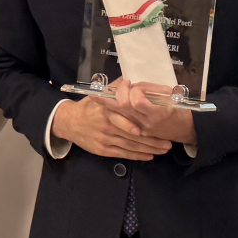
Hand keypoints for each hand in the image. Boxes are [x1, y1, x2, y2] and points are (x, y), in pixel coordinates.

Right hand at [53, 89, 171, 160]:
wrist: (69, 122)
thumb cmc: (89, 107)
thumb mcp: (100, 94)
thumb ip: (116, 88)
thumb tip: (131, 81)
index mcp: (109, 110)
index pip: (129, 116)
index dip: (145, 121)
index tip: (159, 123)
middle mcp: (107, 125)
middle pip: (134, 135)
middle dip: (153, 140)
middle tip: (168, 143)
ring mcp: (105, 139)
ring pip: (131, 145)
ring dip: (149, 149)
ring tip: (163, 149)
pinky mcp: (103, 149)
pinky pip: (123, 154)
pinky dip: (137, 156)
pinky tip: (149, 156)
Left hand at [115, 81, 197, 145]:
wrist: (186, 129)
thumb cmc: (180, 109)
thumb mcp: (171, 95)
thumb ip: (152, 90)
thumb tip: (134, 85)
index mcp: (158, 113)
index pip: (137, 101)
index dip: (134, 90)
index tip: (136, 85)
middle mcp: (147, 122)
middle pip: (123, 107)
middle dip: (120, 91)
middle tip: (124, 84)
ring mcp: (141, 129)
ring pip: (119, 114)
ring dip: (113, 101)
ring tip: (115, 93)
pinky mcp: (138, 133)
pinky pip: (123, 120)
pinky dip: (118, 110)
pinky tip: (119, 103)